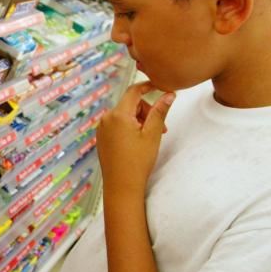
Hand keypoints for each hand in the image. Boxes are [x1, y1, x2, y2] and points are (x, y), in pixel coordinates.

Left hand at [96, 82, 174, 197]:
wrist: (121, 185)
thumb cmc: (138, 161)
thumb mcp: (153, 134)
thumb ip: (160, 111)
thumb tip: (169, 94)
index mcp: (118, 115)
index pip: (134, 91)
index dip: (148, 86)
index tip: (161, 86)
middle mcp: (106, 119)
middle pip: (130, 104)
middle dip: (147, 111)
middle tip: (161, 128)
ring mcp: (101, 129)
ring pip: (124, 115)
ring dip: (139, 120)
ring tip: (150, 138)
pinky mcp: (101, 138)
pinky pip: (117, 125)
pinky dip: (129, 127)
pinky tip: (137, 142)